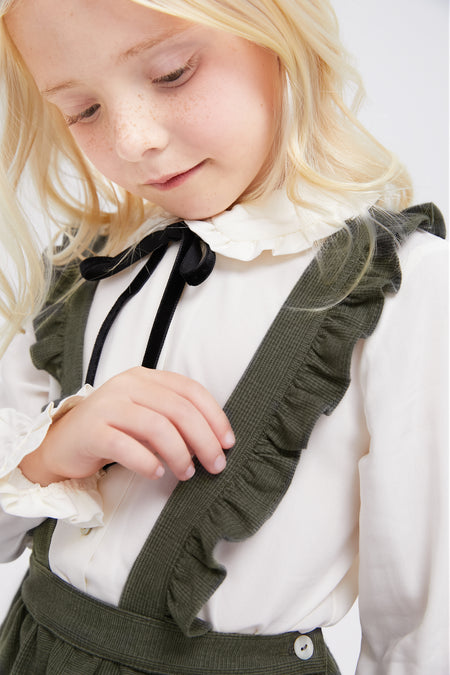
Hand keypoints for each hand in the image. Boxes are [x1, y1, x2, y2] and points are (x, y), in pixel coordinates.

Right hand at [19, 367, 234, 485]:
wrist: (63, 444)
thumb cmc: (113, 431)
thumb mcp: (147, 416)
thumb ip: (175, 419)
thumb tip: (215, 440)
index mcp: (145, 378)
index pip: (190, 390)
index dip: (215, 416)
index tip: (228, 442)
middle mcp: (127, 386)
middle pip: (178, 409)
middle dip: (204, 440)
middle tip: (215, 465)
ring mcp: (108, 406)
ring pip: (156, 426)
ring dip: (179, 453)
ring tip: (187, 473)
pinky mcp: (91, 430)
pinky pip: (126, 446)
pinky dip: (147, 461)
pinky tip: (157, 473)